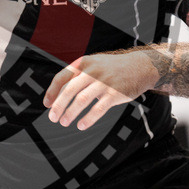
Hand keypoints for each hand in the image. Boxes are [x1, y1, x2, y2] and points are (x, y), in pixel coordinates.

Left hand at [43, 51, 157, 129]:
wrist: (141, 66)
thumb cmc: (113, 68)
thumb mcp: (94, 64)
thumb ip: (78, 76)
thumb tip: (59, 95)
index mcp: (84, 63)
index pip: (62, 77)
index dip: (52, 92)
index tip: (47, 104)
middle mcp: (92, 71)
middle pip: (69, 90)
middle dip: (59, 106)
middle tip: (52, 118)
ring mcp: (104, 82)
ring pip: (82, 100)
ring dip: (70, 113)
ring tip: (64, 122)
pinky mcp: (115, 94)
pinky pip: (98, 109)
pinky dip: (88, 119)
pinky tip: (81, 125)